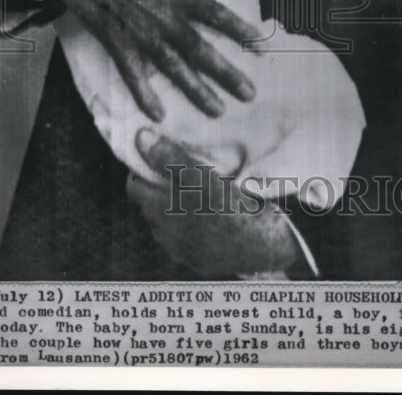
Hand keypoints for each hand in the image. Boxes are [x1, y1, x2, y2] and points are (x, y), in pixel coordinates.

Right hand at [25, 0, 258, 119]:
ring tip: (218, 110)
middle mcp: (163, 16)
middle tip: (250, 93)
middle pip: (201, 49)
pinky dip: (144, 94)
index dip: (240, 30)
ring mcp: (139, 33)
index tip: (261, 45)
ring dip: (197, 90)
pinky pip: (133, 74)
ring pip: (174, 67)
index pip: (215, 14)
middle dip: (227, 73)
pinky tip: (158, 114)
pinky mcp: (116, 43)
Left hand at [127, 131, 304, 276]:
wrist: (267, 244)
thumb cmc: (233, 205)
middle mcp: (166, 237)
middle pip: (149, 207)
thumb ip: (169, 157)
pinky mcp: (201, 263)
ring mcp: (183, 253)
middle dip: (158, 188)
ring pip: (168, 225)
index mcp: (161, 213)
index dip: (142, 169)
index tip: (155, 155)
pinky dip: (192, 226)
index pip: (134, 188)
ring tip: (195, 190)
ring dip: (175, 208)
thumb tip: (140, 137)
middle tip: (177, 168)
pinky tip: (209, 214)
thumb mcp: (201, 175)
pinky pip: (187, 240)